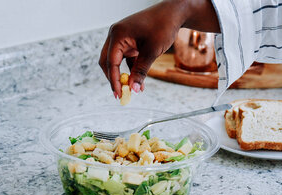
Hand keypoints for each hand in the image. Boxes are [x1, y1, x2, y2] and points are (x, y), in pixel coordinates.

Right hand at [99, 0, 219, 98]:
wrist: (173, 13)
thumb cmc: (162, 27)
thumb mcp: (151, 52)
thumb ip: (141, 71)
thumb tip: (133, 88)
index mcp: (118, 35)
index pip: (110, 62)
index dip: (114, 80)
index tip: (119, 94)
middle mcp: (116, 35)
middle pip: (108, 62)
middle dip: (114, 78)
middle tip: (121, 94)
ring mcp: (122, 38)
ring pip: (116, 61)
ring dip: (123, 75)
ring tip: (132, 90)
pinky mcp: (129, 41)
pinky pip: (126, 59)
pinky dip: (131, 70)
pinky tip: (139, 82)